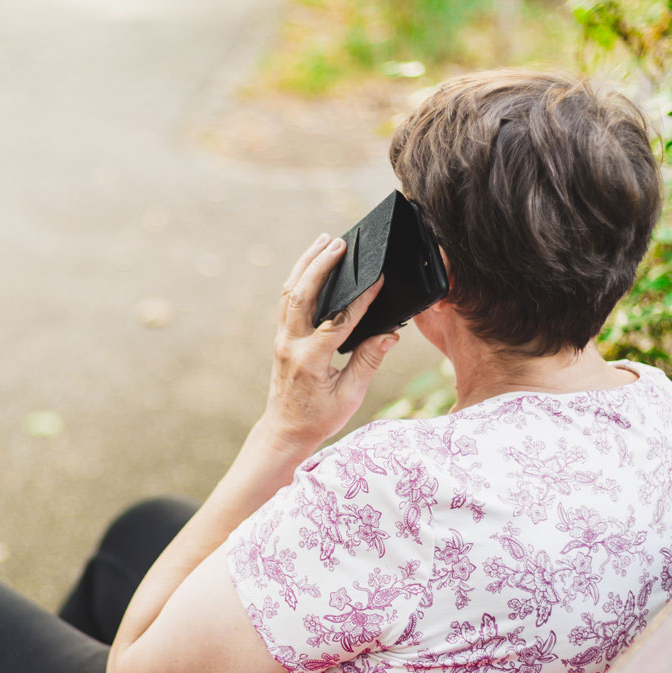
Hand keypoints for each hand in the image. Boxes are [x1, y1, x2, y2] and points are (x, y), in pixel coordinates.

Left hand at [259, 232, 398, 454]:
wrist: (286, 431)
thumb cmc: (320, 418)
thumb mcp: (350, 395)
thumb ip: (368, 361)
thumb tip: (389, 334)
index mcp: (311, 360)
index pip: (338, 321)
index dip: (361, 299)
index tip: (379, 279)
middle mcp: (291, 345)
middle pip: (302, 295)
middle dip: (321, 266)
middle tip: (340, 244)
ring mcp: (282, 339)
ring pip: (290, 293)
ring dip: (306, 264)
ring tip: (324, 241)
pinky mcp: (281, 338)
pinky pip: (287, 302)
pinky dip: (299, 279)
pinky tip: (311, 264)